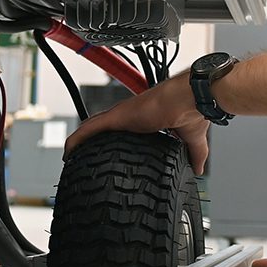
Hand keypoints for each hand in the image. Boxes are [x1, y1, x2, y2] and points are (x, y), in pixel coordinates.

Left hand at [63, 76, 210, 174]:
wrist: (192, 98)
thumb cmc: (191, 110)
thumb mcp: (191, 138)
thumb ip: (193, 153)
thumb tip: (198, 168)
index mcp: (145, 121)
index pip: (122, 131)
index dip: (112, 141)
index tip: (106, 154)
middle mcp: (131, 116)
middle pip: (103, 128)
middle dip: (91, 141)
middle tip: (81, 156)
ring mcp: (123, 115)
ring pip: (92, 127)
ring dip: (80, 140)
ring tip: (69, 154)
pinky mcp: (119, 116)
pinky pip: (90, 128)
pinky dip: (78, 139)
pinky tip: (68, 151)